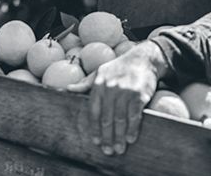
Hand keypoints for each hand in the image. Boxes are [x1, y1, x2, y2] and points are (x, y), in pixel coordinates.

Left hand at [68, 40, 168, 155]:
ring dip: (119, 137)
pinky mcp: (139, 94)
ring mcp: (125, 91)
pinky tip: (130, 138)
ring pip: (120, 119)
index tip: (96, 141)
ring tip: (119, 149)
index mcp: (99, 84)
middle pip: (106, 118)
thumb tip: (68, 89)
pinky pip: (134, 115)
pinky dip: (132, 129)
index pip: (93, 110)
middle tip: (109, 151)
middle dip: (107, 137)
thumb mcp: (100, 72)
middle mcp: (110, 88)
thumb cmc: (119, 67)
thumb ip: (85, 83)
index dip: (94, 128)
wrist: (142, 58)